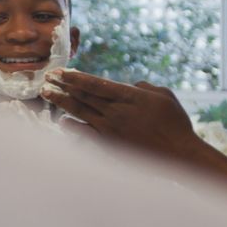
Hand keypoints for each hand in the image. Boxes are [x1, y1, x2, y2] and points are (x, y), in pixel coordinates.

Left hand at [41, 70, 201, 162]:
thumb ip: (143, 86)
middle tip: (46, 78)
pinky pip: (85, 134)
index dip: (74, 77)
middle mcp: (116, 112)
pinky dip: (72, 127)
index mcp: (129, 96)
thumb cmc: (175, 123)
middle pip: (82, 96)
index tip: (60, 72)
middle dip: (62, 86)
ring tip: (47, 94)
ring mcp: (111, 129)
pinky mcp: (110, 145)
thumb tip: (130, 85)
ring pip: (80, 112)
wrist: (180, 153)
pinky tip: (62, 121)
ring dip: (61, 102)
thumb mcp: (163, 95)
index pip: (95, 84)